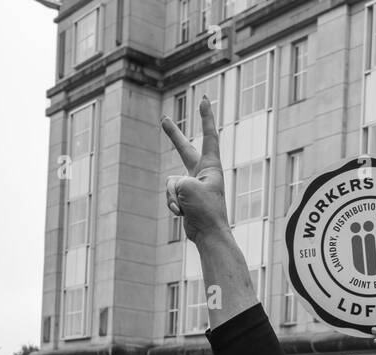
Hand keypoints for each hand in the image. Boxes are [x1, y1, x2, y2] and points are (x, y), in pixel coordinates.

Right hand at [161, 98, 229, 242]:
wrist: (208, 234)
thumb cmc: (205, 210)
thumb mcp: (187, 188)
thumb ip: (177, 180)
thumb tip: (175, 189)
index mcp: (211, 166)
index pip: (209, 135)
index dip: (206, 117)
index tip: (205, 100)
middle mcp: (202, 173)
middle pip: (184, 150)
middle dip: (174, 135)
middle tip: (165, 120)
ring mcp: (192, 185)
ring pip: (171, 182)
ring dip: (174, 196)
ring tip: (186, 207)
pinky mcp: (185, 197)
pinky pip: (170, 195)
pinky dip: (173, 205)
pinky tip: (183, 214)